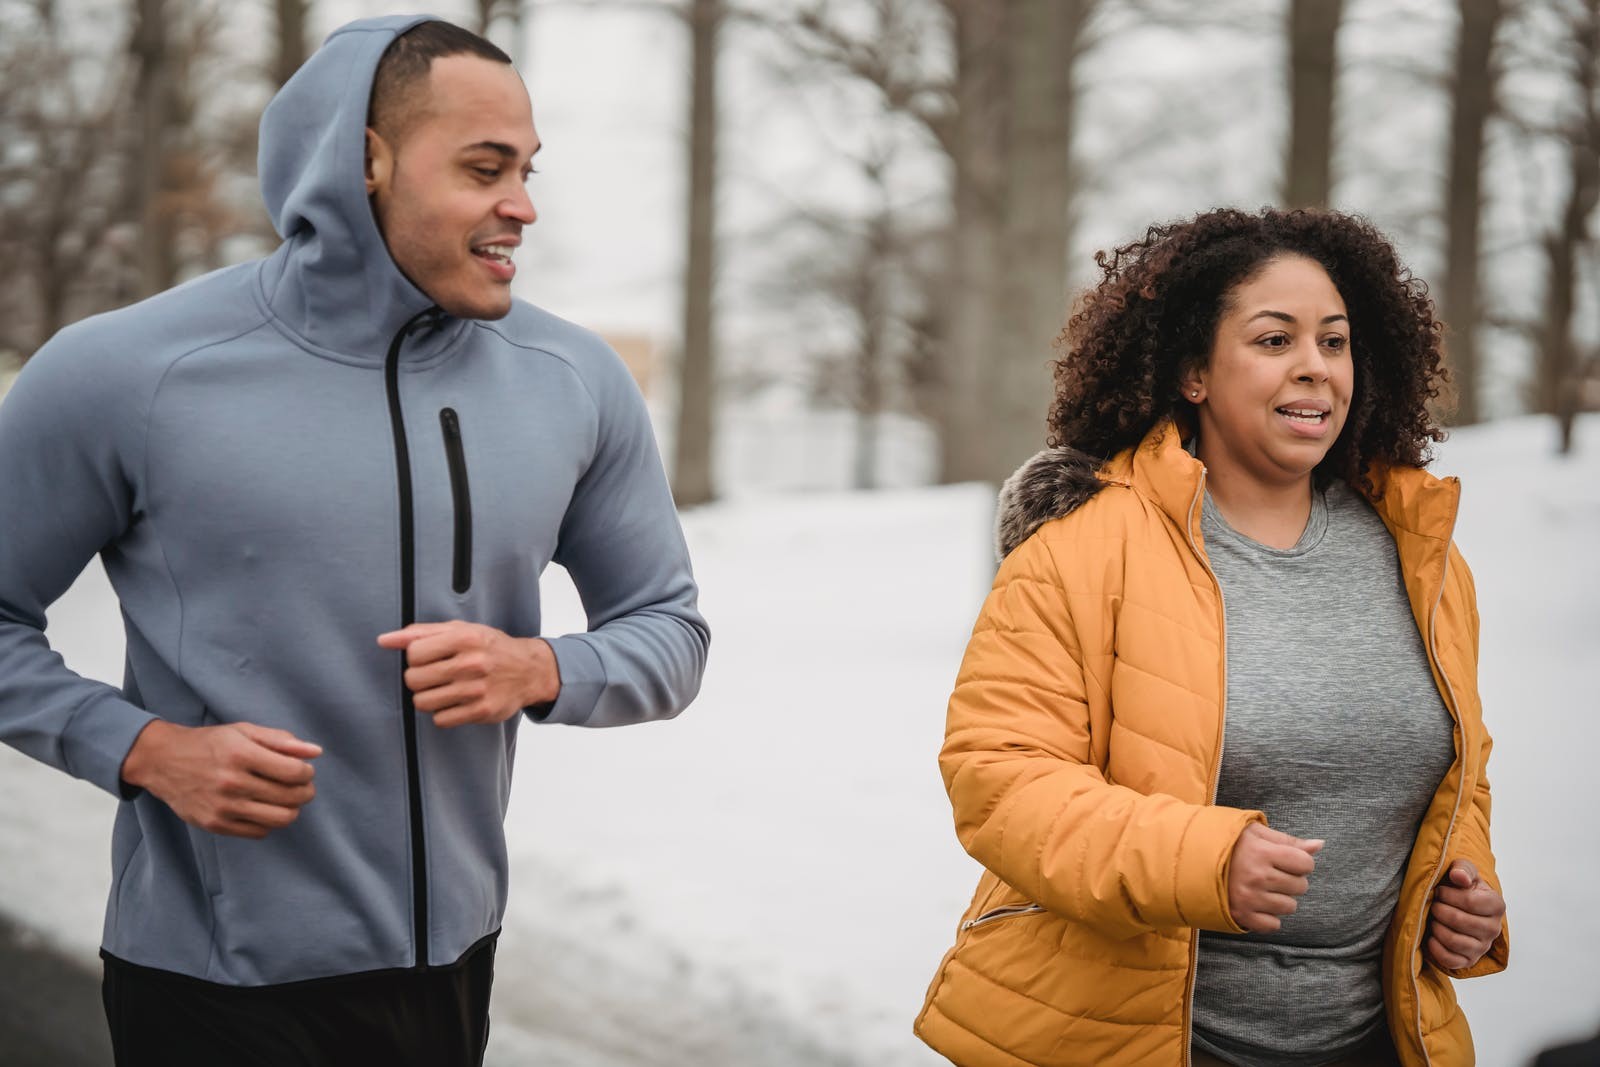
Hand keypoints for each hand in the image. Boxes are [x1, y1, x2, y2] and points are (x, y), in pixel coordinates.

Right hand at [120, 720, 319, 838]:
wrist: (163, 761)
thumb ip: (281, 740)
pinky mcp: (215, 825)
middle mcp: (231, 782)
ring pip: (280, 819)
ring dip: (292, 809)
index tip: (304, 770)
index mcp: (241, 754)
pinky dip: (269, 822)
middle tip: (301, 786)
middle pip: (291, 797)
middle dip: (305, 791)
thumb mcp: (244, 731)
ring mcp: (222, 807)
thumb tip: (316, 752)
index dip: (307, 772)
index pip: (294, 772)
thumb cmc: (209, 743)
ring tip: (286, 799)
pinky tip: (263, 808)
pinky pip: (259, 832)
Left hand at [378, 621, 558, 727]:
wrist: (528, 670)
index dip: (415, 658)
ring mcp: (477, 689)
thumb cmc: (488, 647)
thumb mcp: (459, 630)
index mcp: (464, 638)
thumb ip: (420, 633)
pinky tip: (455, 702)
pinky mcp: (482, 711)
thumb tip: (384, 640)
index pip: (413, 654)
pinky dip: (443, 713)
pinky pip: (441, 719)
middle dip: (419, 679)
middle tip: (434, 676)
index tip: (428, 659)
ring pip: (423, 702)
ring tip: (443, 690)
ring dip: (428, 698)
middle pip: (414, 680)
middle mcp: (472, 663)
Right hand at [1226, 823, 1323, 932]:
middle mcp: (1257, 876)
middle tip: (1271, 872)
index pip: (1306, 863)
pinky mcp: (1240, 915)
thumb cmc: (1227, 843)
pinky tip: (1257, 903)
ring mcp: (1249, 898)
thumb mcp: (1255, 833)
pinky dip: (1269, 917)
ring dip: (1281, 898)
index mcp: (1262, 852)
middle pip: (1301, 886)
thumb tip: (1320, 845)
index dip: (1300, 861)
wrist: (1190, 860)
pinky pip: (1273, 925)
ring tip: (1263, 887)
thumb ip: (1288, 840)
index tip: (1285, 859)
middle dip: (1291, 879)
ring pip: (1289, 907)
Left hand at [1425, 859, 1504, 970]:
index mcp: (1496, 905)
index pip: (1469, 902)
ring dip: (1436, 927)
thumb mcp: (1462, 870)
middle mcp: (1493, 928)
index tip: (1439, 891)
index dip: (1447, 894)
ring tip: (1433, 918)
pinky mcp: (1469, 960)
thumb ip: (1462, 869)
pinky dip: (1435, 948)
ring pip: (1453, 941)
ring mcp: (1482, 947)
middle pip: (1459, 920)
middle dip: (1439, 909)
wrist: (1457, 905)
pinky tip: (1431, 936)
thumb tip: (1459, 876)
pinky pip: (1450, 960)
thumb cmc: (1459, 886)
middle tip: (1434, 904)